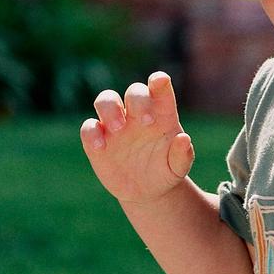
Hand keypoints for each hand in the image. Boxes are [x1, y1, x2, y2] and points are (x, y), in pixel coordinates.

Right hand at [81, 72, 193, 204]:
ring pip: (106, 100)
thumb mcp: (178, 168)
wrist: (148, 192)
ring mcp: (115, 124)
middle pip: (134, 91)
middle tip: (146, 121)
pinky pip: (89, 127)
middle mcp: (136, 113)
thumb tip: (184, 139)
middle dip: (138, 100)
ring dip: (110, 108)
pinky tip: (101, 147)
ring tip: (118, 128)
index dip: (159, 81)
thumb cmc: (166, 172)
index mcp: (161, 114)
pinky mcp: (97, 139)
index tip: (160, 81)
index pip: (159, 89)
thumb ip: (183, 155)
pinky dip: (92, 132)